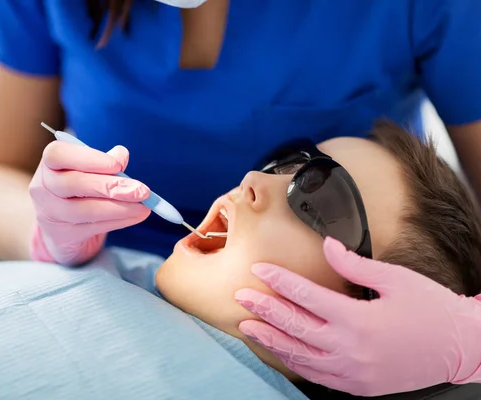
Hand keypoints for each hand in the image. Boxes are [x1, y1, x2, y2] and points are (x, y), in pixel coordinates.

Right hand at [29, 141, 150, 265]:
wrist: (61, 226)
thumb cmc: (79, 190)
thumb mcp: (89, 171)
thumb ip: (105, 161)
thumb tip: (121, 154)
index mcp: (49, 164)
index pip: (58, 154)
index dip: (88, 158)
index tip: (117, 165)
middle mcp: (43, 188)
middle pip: (73, 184)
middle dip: (111, 187)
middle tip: (142, 191)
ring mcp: (50, 214)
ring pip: (85, 210)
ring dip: (120, 208)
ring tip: (144, 206)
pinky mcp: (63, 235)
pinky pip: (94, 227)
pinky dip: (119, 221)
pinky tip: (136, 215)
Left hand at [234, 237, 480, 395]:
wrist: (460, 350)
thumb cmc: (431, 310)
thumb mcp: (396, 280)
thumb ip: (355, 265)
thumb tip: (329, 245)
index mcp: (359, 319)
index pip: (307, 296)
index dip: (279, 280)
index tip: (259, 269)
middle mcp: (350, 348)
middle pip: (295, 327)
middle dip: (264, 310)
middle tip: (241, 297)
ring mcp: (352, 371)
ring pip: (299, 356)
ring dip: (270, 340)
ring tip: (248, 327)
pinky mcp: (357, 386)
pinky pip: (316, 376)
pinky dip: (294, 362)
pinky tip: (280, 351)